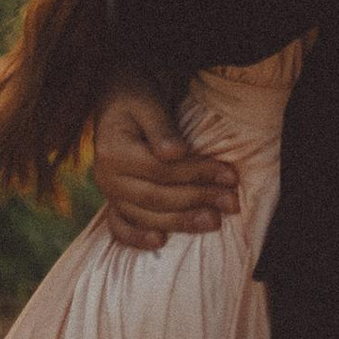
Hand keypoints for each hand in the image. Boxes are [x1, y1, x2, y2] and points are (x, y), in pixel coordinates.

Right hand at [89, 83, 239, 250]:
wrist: (117, 100)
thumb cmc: (137, 96)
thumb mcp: (148, 101)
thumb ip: (161, 127)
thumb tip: (176, 153)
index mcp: (113, 150)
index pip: (161, 170)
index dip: (196, 174)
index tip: (229, 175)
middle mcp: (106, 176)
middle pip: (157, 196)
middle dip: (198, 199)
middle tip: (232, 202)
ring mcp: (109, 193)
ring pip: (146, 215)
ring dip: (182, 222)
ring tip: (214, 221)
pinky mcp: (114, 201)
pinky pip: (120, 227)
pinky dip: (137, 238)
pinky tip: (161, 242)